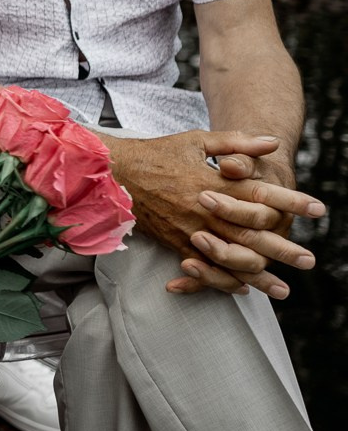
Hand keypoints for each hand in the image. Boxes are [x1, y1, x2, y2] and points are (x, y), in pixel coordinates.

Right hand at [106, 131, 323, 297]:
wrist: (112, 172)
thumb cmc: (157, 152)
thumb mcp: (197, 140)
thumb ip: (236, 143)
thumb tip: (272, 143)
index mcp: (212, 183)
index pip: (260, 194)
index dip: (291, 201)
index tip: (318, 208)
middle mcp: (204, 210)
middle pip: (250, 234)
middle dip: (282, 248)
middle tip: (308, 260)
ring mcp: (188, 230)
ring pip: (229, 258)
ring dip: (258, 275)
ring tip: (283, 289)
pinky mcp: (174, 243)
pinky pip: (202, 268)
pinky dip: (222, 282)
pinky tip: (242, 290)